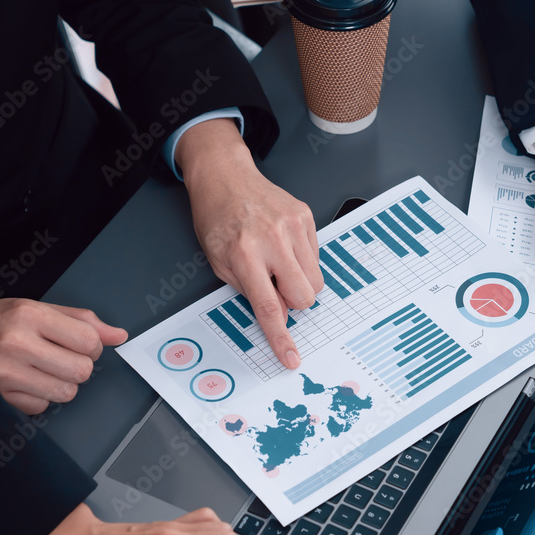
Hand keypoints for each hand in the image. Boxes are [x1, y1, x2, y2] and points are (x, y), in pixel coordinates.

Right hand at [0, 299, 125, 413]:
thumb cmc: (6, 320)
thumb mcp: (44, 309)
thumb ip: (85, 321)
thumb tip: (119, 336)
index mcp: (31, 316)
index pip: (88, 341)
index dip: (94, 347)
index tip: (84, 346)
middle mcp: (16, 343)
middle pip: (81, 371)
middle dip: (81, 366)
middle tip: (66, 357)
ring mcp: (6, 371)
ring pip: (66, 393)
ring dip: (65, 383)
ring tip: (49, 369)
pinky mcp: (1, 393)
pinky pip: (43, 407)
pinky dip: (43, 397)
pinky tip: (31, 380)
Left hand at [177, 119, 323, 368]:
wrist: (226, 177)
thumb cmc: (218, 219)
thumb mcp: (220, 262)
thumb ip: (249, 291)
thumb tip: (278, 316)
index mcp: (245, 254)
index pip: (269, 307)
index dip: (281, 337)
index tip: (292, 357)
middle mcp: (273, 239)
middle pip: (304, 296)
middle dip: (293, 301)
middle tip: (275, 286)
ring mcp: (293, 226)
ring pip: (316, 280)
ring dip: (299, 282)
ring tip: (278, 264)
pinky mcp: (306, 217)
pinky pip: (316, 257)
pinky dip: (302, 260)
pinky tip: (284, 246)